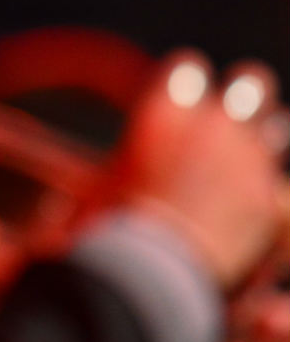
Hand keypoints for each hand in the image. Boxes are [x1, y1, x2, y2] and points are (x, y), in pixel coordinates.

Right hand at [109, 49, 289, 287]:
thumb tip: (74, 194)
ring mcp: (248, 161)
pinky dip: (268, 199)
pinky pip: (280, 188)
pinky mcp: (270, 202)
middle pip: (251, 85)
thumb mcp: (98, 187)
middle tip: (238, 115)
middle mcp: (212, 123)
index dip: (186, 81)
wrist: (150, 273)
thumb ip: (114, 171)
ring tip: (250, 159)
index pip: (188, 68)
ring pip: (276, 126)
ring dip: (264, 138)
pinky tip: (259, 212)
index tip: (183, 93)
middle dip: (247, 96)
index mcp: (162, 109)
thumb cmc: (108, 228)